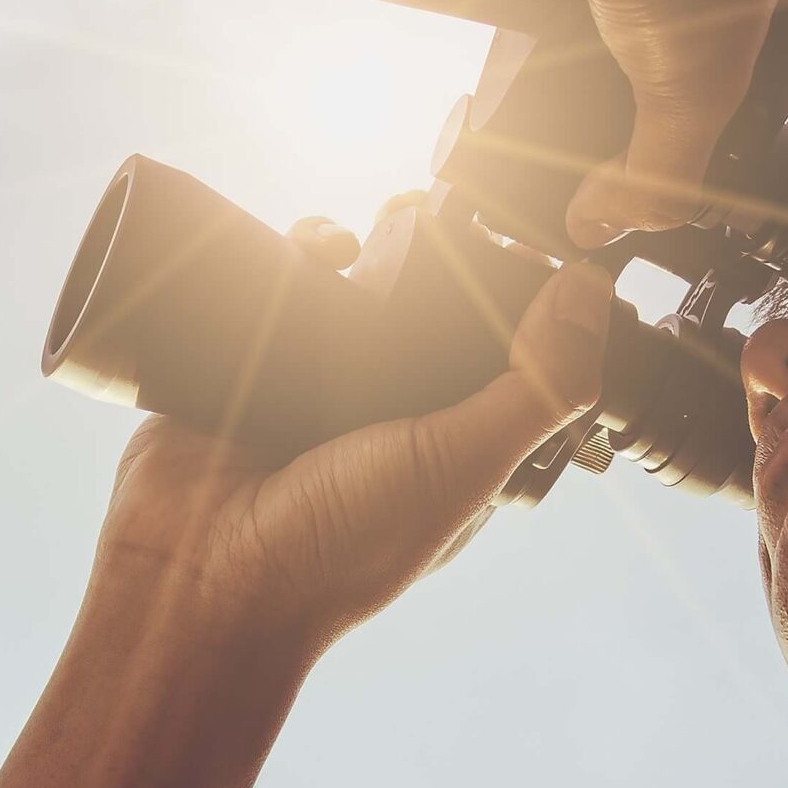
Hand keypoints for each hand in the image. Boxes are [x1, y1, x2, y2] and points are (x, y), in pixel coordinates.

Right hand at [80, 251, 614, 663]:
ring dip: (364, 245)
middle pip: (422, 312)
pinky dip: (291, 256)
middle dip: (431, 257)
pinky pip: (275, 295)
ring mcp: (314, 391)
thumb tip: (592, 294)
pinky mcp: (247, 368)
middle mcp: (387, 418)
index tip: (522, 236)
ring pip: (351, 293)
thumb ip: (536, 388)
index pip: (500, 356)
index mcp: (451, 446)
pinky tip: (312, 239)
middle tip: (433, 209)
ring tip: (376, 220)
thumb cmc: (336, 551)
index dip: (513, 299)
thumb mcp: (460, 465)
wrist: (195, 579)